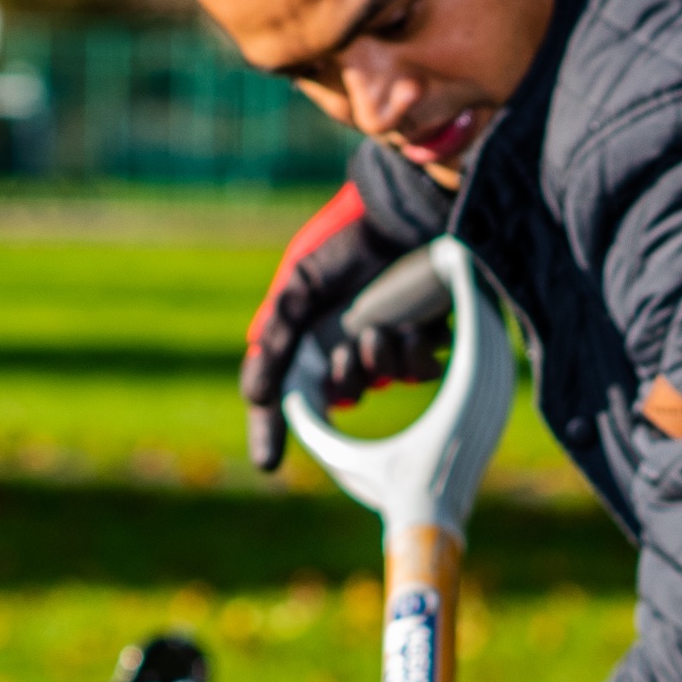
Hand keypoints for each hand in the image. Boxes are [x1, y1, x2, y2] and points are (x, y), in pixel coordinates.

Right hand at [243, 189, 453, 474]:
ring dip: (376, 359)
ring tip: (377, 327)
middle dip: (342, 379)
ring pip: (379, 379)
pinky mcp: (427, 341)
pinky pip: (418, 370)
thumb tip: (255, 395)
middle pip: (339, 393)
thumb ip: (276, 339)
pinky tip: (408, 327)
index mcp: (312, 341)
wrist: (399, 217)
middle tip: (345, 352)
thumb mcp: (297, 289)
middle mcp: (348, 350)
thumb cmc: (343, 249)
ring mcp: (389, 348)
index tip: (267, 464)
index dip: (273, 431)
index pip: (287, 397)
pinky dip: (411, 352)